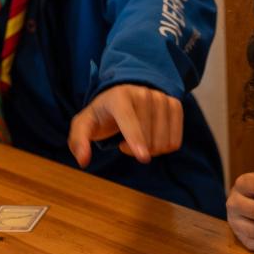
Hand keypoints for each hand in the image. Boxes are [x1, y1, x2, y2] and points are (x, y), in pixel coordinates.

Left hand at [68, 85, 182, 166]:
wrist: (122, 96)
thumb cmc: (102, 115)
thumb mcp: (84, 125)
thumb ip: (78, 142)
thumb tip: (83, 161)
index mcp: (118, 96)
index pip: (129, 120)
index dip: (135, 139)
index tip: (143, 157)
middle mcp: (142, 93)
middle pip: (147, 136)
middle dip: (136, 150)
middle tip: (123, 144)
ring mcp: (161, 97)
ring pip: (163, 140)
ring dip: (151, 150)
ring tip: (138, 140)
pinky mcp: (175, 104)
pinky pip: (175, 140)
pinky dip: (164, 147)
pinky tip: (152, 139)